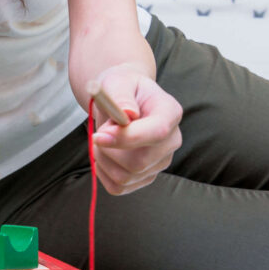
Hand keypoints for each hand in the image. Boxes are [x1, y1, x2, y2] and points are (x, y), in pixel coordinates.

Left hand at [86, 65, 182, 194]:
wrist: (122, 102)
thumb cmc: (121, 89)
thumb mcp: (117, 82)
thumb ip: (120, 96)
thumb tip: (128, 115)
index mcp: (170, 112)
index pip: (157, 132)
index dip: (127, 138)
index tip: (98, 135)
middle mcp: (171, 140)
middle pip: (140, 161)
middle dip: (108, 150)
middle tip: (97, 133)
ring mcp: (161, 161)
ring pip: (126, 176)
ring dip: (102, 159)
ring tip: (101, 139)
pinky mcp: (147, 176)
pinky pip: (119, 187)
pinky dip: (103, 173)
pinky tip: (103, 154)